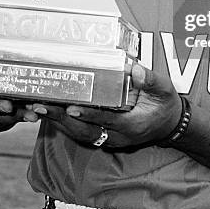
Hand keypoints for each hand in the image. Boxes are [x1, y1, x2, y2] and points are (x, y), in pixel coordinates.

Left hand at [31, 63, 181, 147]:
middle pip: (85, 132)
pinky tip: (53, 112)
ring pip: (80, 135)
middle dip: (62, 120)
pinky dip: (66, 124)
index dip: (87, 114)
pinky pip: (82, 133)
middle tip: (41, 106)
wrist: (170, 124)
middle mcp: (118, 136)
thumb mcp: (164, 90)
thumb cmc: (166, 104)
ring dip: (59, 123)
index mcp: (131, 125)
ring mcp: (111, 139)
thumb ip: (150, 80)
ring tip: (39, 108)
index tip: (70, 107)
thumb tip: (135, 68)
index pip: (105, 120)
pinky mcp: (106, 137)